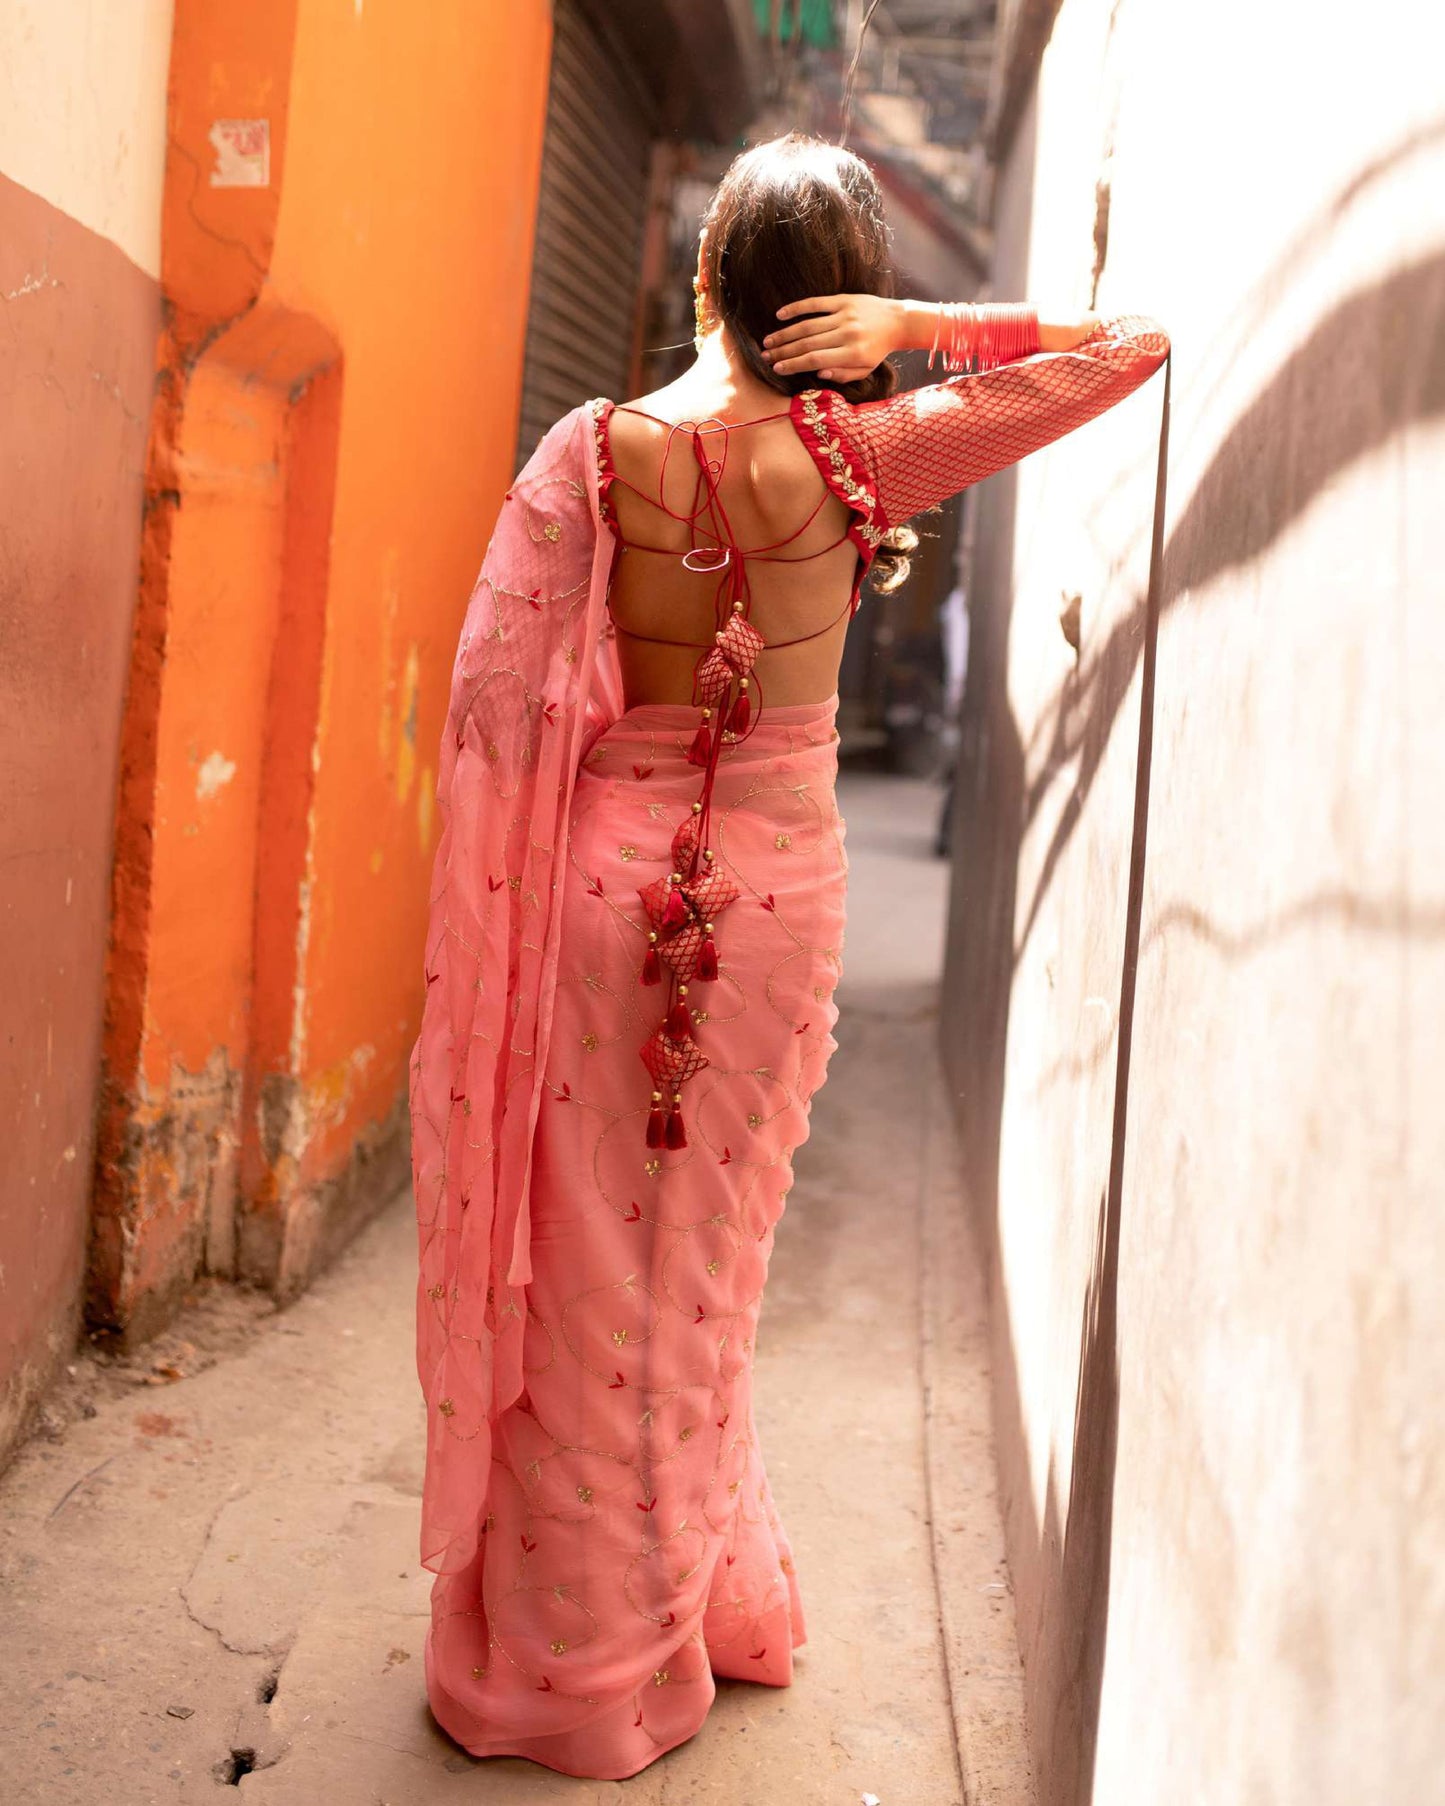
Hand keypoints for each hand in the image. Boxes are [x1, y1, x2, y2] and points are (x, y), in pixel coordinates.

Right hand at [762, 294, 901, 381]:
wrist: (897, 321)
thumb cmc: (877, 350)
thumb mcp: (864, 370)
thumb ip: (842, 375)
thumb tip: (818, 372)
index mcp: (852, 353)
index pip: (815, 360)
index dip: (793, 365)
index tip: (777, 369)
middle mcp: (847, 333)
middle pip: (807, 344)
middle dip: (783, 351)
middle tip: (765, 357)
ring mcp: (844, 315)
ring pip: (807, 325)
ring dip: (785, 334)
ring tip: (768, 342)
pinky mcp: (843, 300)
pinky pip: (815, 303)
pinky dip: (796, 308)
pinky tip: (780, 315)